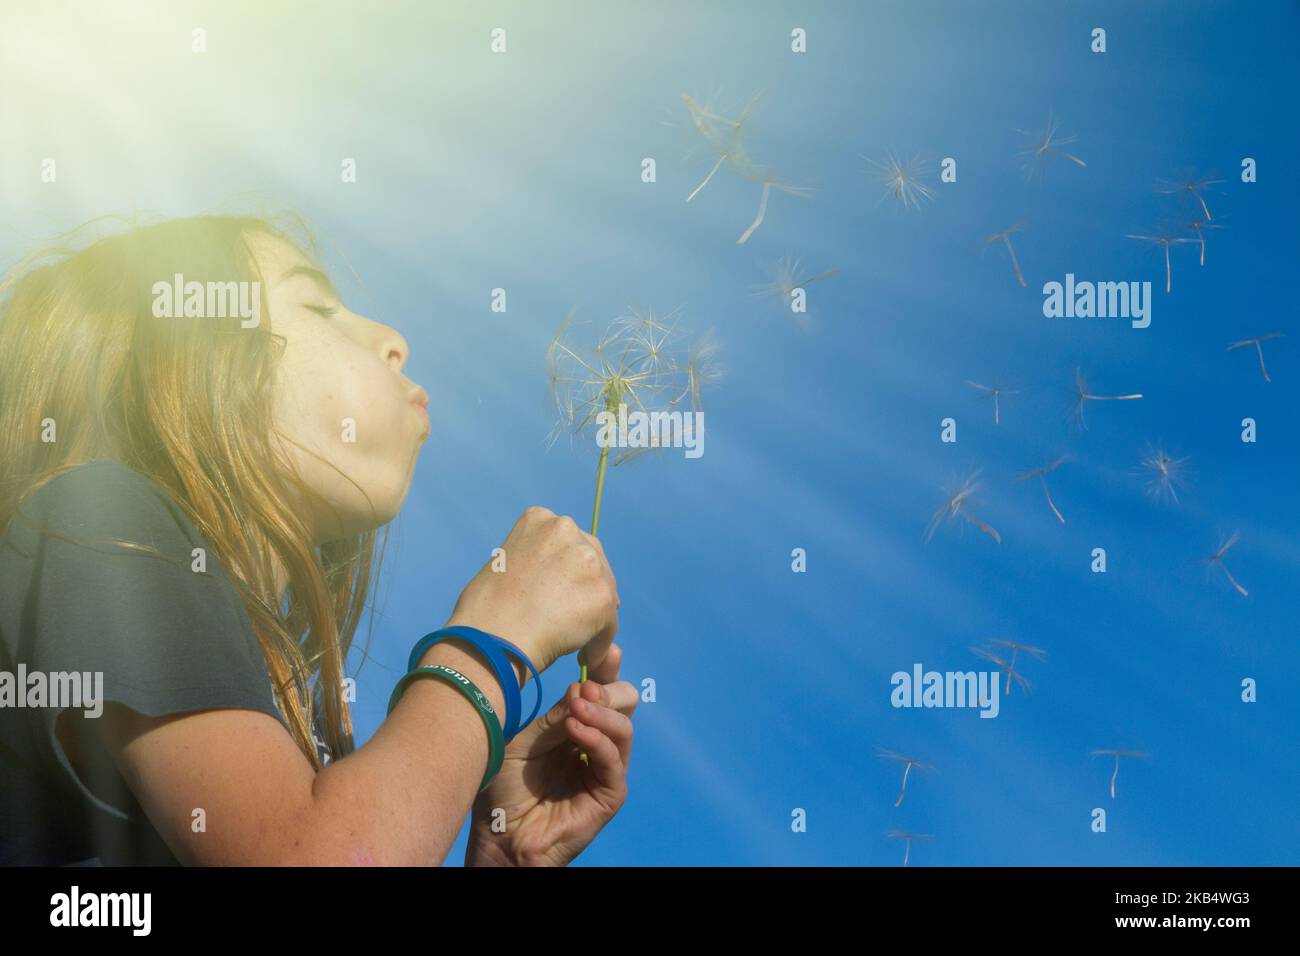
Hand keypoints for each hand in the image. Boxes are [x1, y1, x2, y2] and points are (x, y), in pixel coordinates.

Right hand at [446, 506, 619, 674]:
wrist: (489, 639)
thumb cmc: (484, 612)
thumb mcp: (506, 565)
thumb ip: (537, 564)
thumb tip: (560, 588)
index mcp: (540, 519)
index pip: (569, 542)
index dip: (567, 571)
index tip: (559, 592)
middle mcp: (567, 530)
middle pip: (595, 561)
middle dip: (587, 588)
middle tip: (573, 617)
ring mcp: (588, 562)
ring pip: (604, 593)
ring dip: (594, 617)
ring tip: (573, 641)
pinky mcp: (602, 595)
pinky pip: (609, 625)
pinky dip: (598, 643)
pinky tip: (580, 656)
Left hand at [464, 643, 635, 865]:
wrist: (497, 833)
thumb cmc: (503, 786)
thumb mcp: (525, 740)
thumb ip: (555, 716)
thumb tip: (582, 686)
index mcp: (578, 726)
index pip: (603, 692)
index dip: (607, 670)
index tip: (607, 650)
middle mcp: (596, 744)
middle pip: (624, 704)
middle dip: (609, 690)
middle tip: (585, 688)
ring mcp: (605, 769)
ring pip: (624, 728)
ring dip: (602, 712)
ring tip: (577, 706)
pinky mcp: (609, 795)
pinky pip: (614, 760)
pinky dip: (597, 739)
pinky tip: (575, 728)